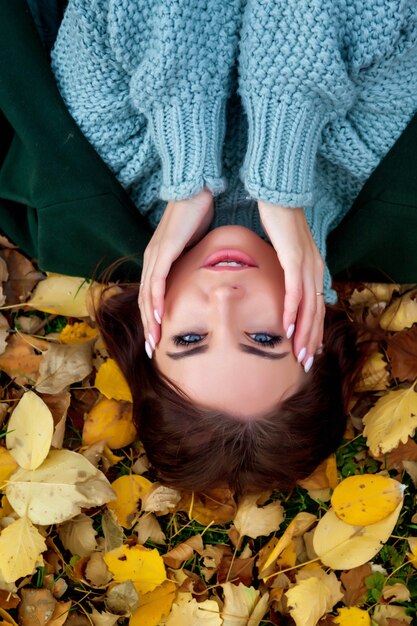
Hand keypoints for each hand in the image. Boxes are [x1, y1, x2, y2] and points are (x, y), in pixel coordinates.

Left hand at [138, 189, 213, 354]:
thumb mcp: (198, 244)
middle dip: (149, 327)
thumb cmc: (197, 212)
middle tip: (153, 349)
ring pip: (147, 295)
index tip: (160, 337)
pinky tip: (158, 318)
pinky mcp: (164, 250)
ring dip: (150, 321)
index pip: (152, 294)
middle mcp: (152, 259)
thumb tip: (207, 274)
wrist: (194, 186)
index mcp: (159, 259)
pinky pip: (157, 281)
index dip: (153, 317)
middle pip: (145, 301)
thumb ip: (196, 260)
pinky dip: (155, 301)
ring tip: (154, 342)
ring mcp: (155, 254)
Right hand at [257, 201, 324, 369]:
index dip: (314, 330)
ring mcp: (306, 265)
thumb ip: (288, 269)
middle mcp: (315, 269)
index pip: (317, 306)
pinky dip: (292, 311)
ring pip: (308, 306)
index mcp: (314, 269)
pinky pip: (294, 291)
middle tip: (304, 361)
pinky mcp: (293, 259)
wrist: (280, 197)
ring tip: (297, 353)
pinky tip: (286, 327)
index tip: (309, 350)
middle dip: (311, 339)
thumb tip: (282, 284)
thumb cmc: (280, 223)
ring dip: (303, 332)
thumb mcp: (286, 251)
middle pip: (316, 312)